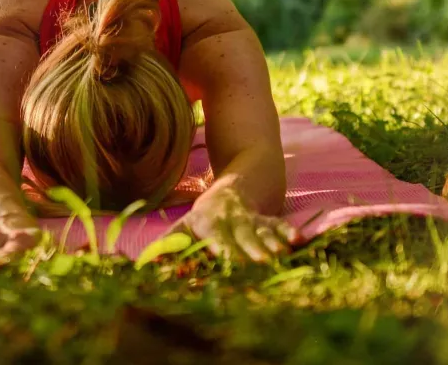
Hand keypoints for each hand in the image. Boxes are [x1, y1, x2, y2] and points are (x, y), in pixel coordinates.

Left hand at [168, 186, 299, 262]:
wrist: (239, 182)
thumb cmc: (206, 216)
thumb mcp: (185, 226)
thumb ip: (169, 244)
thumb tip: (146, 264)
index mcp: (207, 222)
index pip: (214, 238)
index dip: (221, 248)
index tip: (228, 261)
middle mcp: (230, 219)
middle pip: (241, 236)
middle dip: (250, 250)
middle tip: (259, 265)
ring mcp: (251, 217)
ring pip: (261, 230)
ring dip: (271, 242)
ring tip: (281, 255)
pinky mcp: (269, 218)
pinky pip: (279, 224)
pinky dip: (289, 231)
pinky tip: (300, 240)